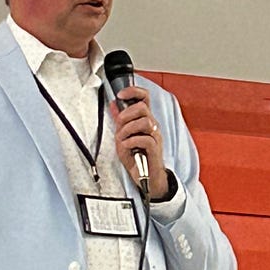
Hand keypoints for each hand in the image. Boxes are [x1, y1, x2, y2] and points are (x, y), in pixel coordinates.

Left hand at [110, 84, 169, 202]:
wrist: (146, 178)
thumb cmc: (137, 158)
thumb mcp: (123, 136)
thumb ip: (120, 120)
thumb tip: (113, 104)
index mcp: (145, 119)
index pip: (144, 97)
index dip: (133, 91)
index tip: (120, 95)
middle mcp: (152, 126)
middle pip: (143, 107)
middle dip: (126, 114)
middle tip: (119, 125)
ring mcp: (155, 137)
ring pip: (145, 121)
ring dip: (128, 129)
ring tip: (122, 138)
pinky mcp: (155, 149)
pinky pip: (146, 139)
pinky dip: (132, 141)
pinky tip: (127, 146)